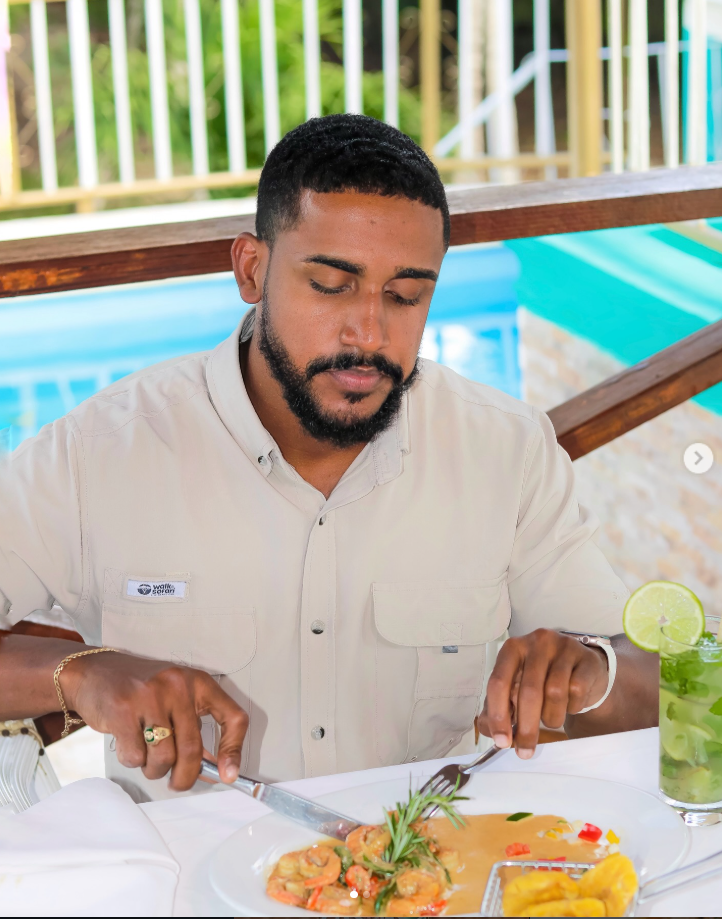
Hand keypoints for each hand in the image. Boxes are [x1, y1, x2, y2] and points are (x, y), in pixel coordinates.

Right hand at [61, 651, 247, 790]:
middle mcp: (178, 686)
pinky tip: (128, 743)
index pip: (233, 717)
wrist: (95, 672)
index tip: (228, 774)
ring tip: (147, 756)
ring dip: (155, 769)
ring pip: (163, 758)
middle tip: (178, 783)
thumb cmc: (140, 690)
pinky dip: (133, 760)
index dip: (233, 750)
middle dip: (185, 777)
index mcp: (198, 682)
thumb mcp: (176, 699)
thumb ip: (194, 729)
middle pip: (192, 749)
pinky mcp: (123, 710)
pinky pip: (135, 756)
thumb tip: (213, 769)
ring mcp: (150, 696)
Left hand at [475, 629, 607, 758]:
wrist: (582, 670)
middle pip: (528, 691)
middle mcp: (537, 642)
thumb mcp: (517, 688)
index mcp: (513, 648)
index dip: (498, 714)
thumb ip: (499, 707)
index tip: (502, 741)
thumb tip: (489, 730)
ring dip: (551, 718)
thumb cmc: (543, 679)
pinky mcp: (586, 659)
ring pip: (555, 693)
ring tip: (551, 720)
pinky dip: (571, 707)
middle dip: (526, 727)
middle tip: (525, 750)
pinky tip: (570, 705)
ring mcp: (563, 648)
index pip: (499, 682)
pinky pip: (577, 691)